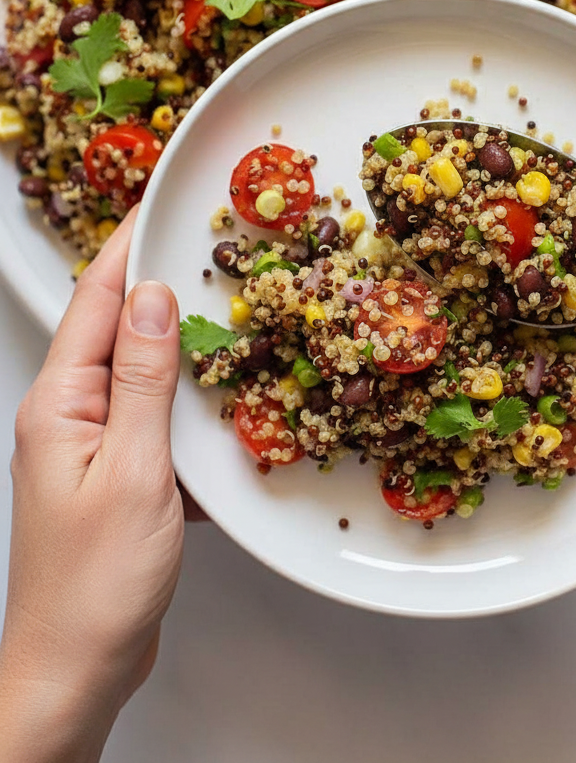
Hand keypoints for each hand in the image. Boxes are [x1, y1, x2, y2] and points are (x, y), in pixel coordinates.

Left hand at [0, 210, 183, 762]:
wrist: (76, 667)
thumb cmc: (96, 584)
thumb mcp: (133, 471)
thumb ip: (146, 382)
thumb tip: (156, 300)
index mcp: (61, 404)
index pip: (97, 302)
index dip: (128, 246)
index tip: (158, 202)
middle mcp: (68, 416)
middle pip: (116, 329)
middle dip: (157, 283)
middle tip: (202, 245)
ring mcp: (90, 447)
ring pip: (140, 373)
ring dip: (178, 343)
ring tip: (222, 312)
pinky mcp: (116, 477)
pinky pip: (154, 420)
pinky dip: (187, 403)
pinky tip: (219, 402)